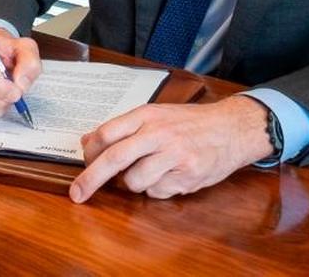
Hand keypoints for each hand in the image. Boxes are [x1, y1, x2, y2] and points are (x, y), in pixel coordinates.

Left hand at [69, 95, 273, 202]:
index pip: (107, 133)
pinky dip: (157, 188)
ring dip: (135, 183)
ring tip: (152, 171)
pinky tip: (171, 175)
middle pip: (115, 158)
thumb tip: (86, 141)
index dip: (89, 153)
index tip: (81, 165)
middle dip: (91, 179)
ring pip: (135, 182)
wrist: (231, 128)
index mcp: (148, 115)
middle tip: (77, 194)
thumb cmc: (189, 122)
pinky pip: (157, 192)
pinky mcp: (188, 175)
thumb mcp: (156, 114)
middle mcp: (160, 133)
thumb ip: (123, 127)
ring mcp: (175, 155)